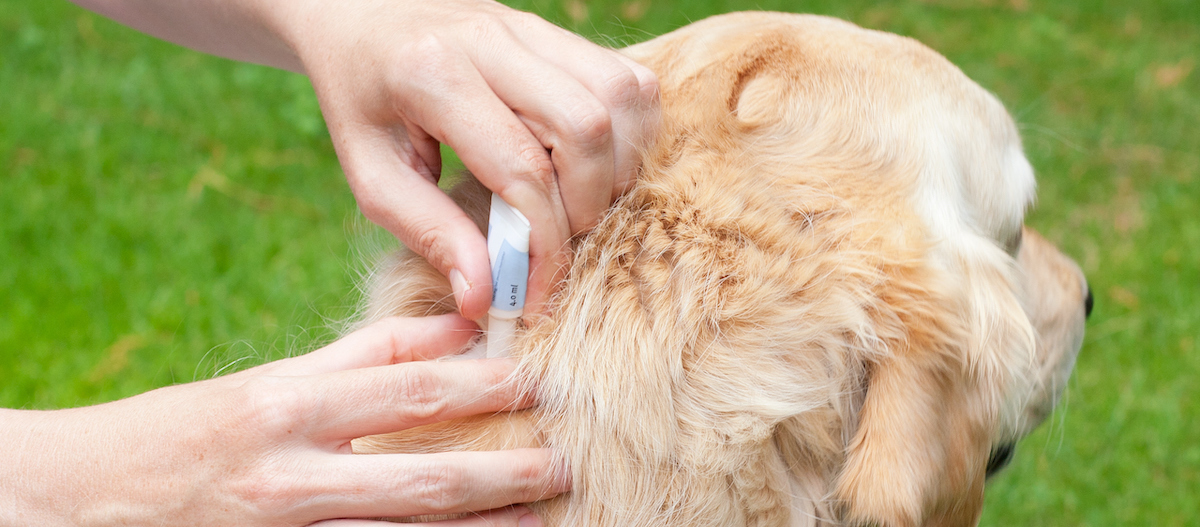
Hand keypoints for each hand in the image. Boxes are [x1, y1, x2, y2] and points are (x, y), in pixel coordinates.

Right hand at [0, 315, 567, 525]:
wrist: (86, 500)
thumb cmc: (190, 429)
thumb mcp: (271, 380)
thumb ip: (363, 354)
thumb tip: (450, 326)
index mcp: (289, 403)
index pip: (407, 388)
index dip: (481, 383)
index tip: (536, 379)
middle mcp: (291, 470)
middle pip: (421, 474)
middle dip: (503, 471)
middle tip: (562, 463)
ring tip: (539, 519)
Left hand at [279, 0, 659, 318]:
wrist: (359, 18)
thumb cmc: (361, 101)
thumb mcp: (372, 176)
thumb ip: (429, 233)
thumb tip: (485, 297)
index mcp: (432, 74)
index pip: (521, 168)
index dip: (542, 244)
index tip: (533, 293)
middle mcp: (491, 39)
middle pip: (586, 126)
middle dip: (586, 205)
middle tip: (557, 243)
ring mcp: (532, 28)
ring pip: (621, 97)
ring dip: (616, 167)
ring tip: (578, 205)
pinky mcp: (558, 32)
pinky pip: (628, 80)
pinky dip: (629, 133)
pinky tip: (594, 166)